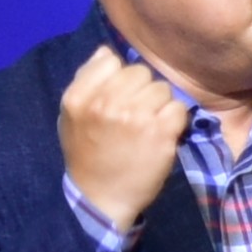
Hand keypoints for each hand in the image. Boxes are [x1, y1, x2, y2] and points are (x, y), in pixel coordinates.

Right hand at [60, 44, 191, 234]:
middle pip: (140, 72)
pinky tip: (163, 135)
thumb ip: (86, 80)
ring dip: (160, 105)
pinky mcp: (160, 133)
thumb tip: (107, 52)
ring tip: (149, 126)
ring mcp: (134, 117)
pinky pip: (178, 108)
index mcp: (79, 97)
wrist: (102, 199)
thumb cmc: (88, 155)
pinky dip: (175, 121)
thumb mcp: (72, 115)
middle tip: (137, 114)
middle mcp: (106, 103)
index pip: (110, 60)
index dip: (119, 77)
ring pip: (162, 89)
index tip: (119, 96)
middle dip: (142, 90)